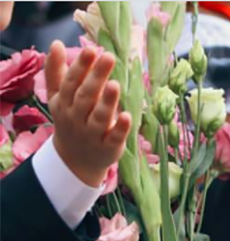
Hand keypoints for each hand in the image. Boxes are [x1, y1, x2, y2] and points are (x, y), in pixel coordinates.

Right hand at [45, 41, 130, 187]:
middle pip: (86, 96)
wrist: (75, 160)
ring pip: (99, 117)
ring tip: (115, 84)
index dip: (81, 67)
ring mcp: (93, 135)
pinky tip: (128, 116)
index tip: (92, 50)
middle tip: (109, 57)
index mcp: (64, 103)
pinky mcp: (109, 149)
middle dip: (96, 77)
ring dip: (107, 101)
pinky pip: (114, 138)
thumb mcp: (58, 98)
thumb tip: (55, 43)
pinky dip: (121, 128)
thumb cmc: (70, 120)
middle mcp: (77, 118)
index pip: (72, 82)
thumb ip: (56, 72)